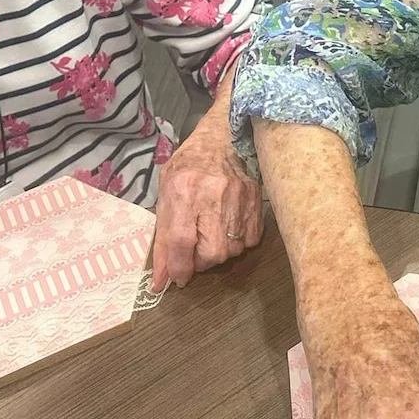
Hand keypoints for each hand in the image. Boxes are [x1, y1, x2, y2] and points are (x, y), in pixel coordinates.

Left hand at [150, 113, 262, 290]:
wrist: (221, 139)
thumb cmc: (188, 168)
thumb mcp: (165, 197)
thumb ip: (163, 239)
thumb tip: (162, 279)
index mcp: (183, 188)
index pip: (181, 240)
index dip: (178, 266)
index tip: (177, 278)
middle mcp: (212, 193)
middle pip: (212, 252)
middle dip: (200, 262)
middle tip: (194, 250)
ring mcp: (239, 196)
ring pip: (232, 250)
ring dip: (218, 252)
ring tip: (210, 234)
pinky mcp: (256, 199)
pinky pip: (250, 240)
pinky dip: (238, 242)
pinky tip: (228, 226)